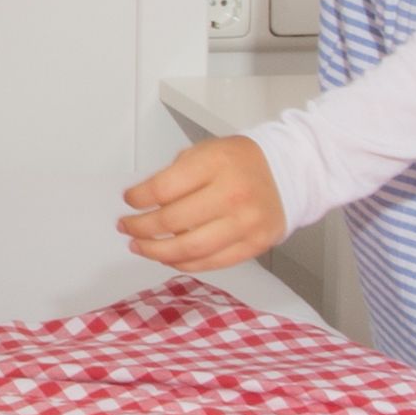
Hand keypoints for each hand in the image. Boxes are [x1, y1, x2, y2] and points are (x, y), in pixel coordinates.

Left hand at [120, 135, 287, 271]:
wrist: (288, 172)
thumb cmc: (241, 162)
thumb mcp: (206, 151)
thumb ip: (175, 174)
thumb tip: (143, 201)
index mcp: (216, 163)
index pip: (163, 188)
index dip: (138, 198)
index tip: (129, 200)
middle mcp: (232, 194)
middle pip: (172, 221)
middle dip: (141, 227)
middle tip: (127, 227)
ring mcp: (246, 222)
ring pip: (190, 248)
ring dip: (157, 251)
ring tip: (140, 247)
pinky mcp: (254, 244)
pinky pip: (212, 262)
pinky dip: (185, 263)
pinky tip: (169, 257)